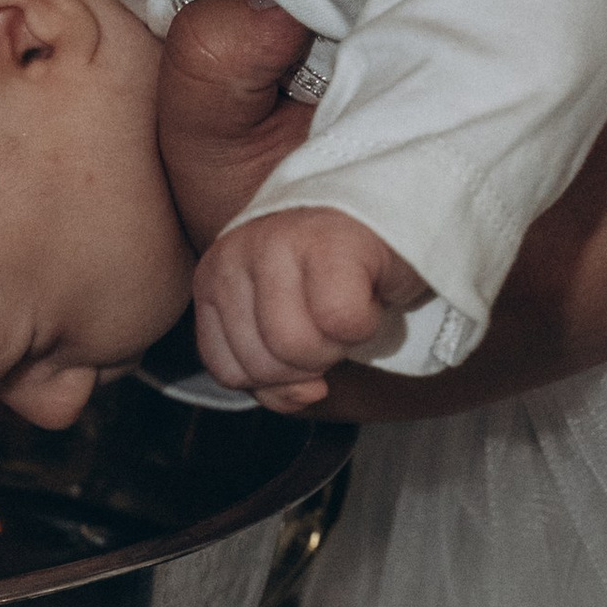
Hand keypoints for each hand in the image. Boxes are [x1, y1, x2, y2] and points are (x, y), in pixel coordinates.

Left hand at [195, 206, 428, 410]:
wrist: (393, 211)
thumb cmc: (339, 275)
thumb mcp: (290, 331)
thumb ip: (277, 379)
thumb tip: (302, 395)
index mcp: (214, 278)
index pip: (228, 370)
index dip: (274, 379)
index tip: (304, 342)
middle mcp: (235, 254)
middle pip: (263, 365)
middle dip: (310, 363)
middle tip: (331, 323)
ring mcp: (279, 243)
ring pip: (297, 347)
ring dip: (338, 346)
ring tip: (348, 308)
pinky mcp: (332, 242)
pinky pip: (342, 322)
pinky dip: (367, 324)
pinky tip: (369, 295)